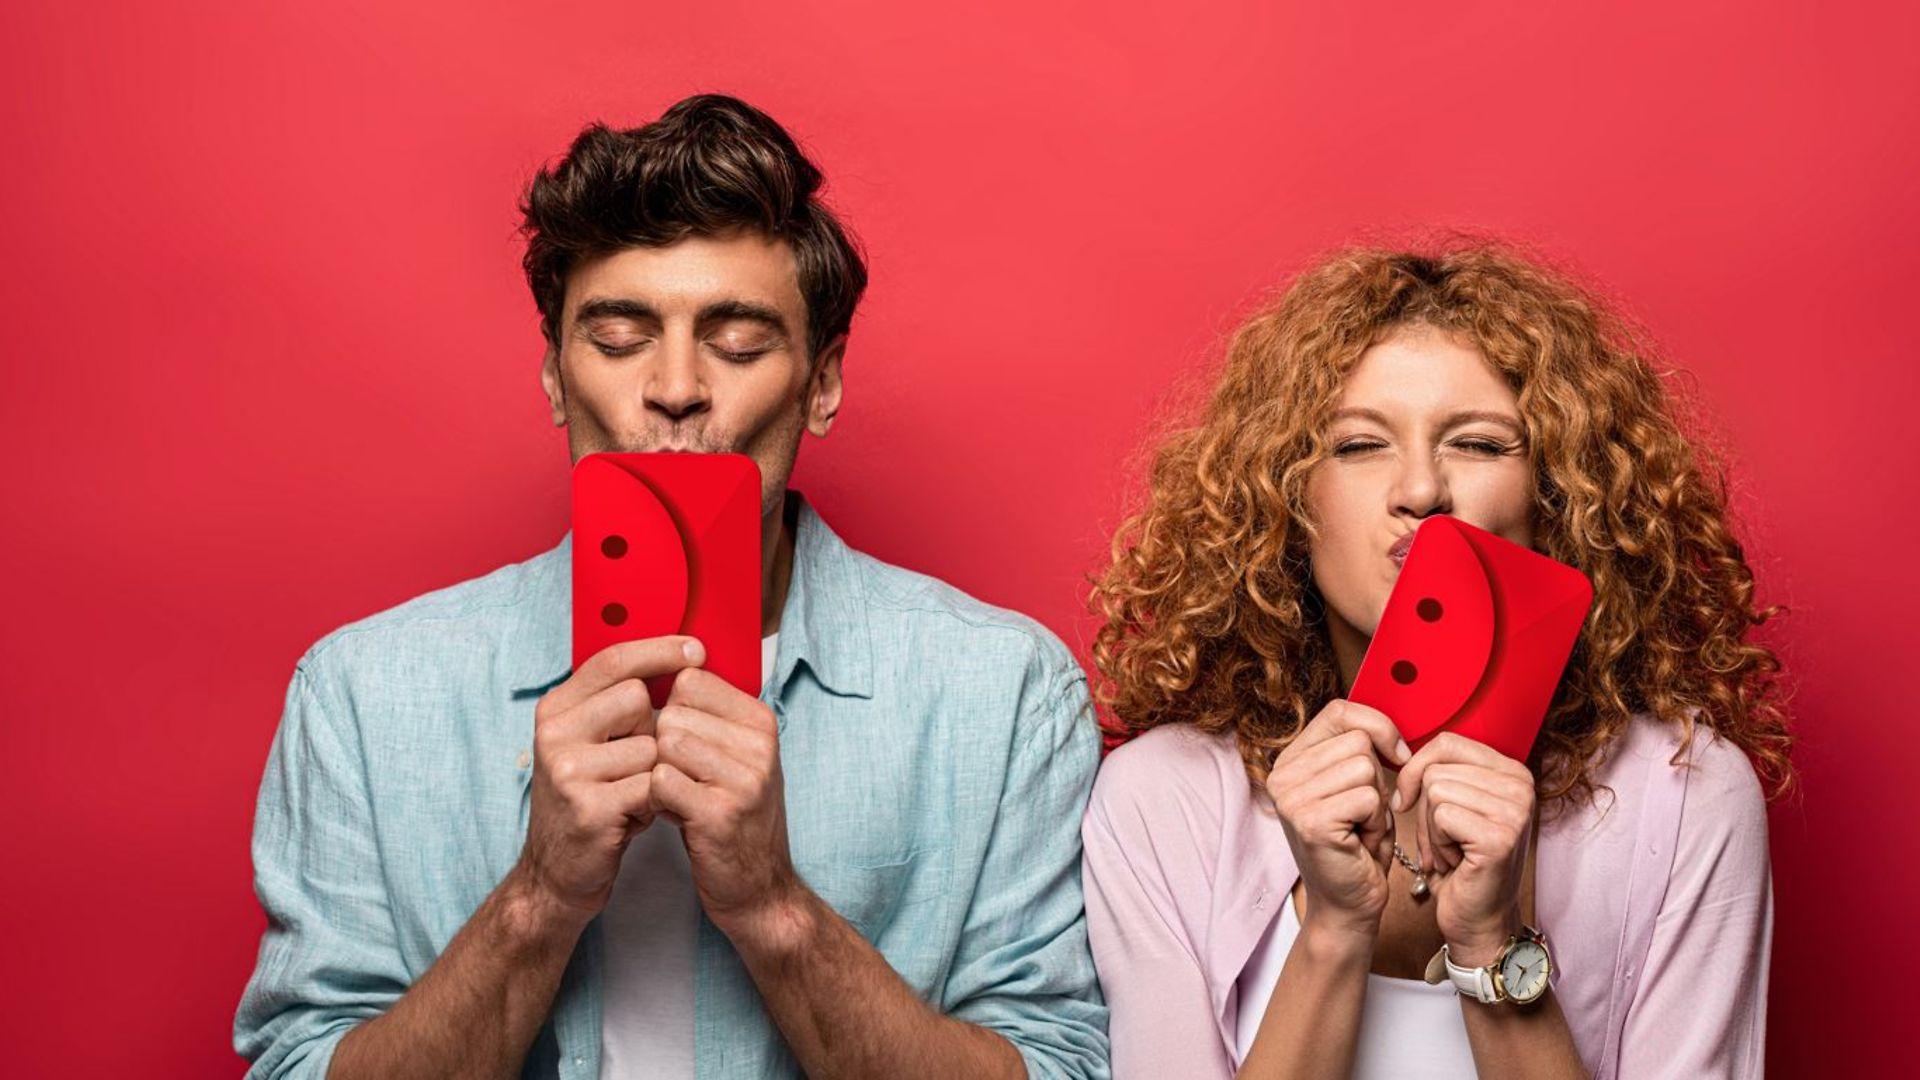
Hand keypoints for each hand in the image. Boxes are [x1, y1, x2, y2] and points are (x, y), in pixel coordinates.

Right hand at [513, 635, 703, 927]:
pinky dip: (653, 802)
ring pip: (652, 745)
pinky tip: (631, 817)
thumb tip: (677, 655)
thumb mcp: (591, 744)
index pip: (612, 661)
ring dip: (655, 773)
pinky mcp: (589, 807)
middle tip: (633, 764)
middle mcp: (555, 733)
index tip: (696, 648)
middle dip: (653, 729)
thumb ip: (616, 704)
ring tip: (630, 796)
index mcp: (555, 710)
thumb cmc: (591, 801)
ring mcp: (568, 770)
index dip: (657, 649)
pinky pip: (653, 784)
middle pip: (638, 698)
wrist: (557, 875)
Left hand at [648, 662, 802, 943]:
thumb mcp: (737, 757)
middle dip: (662, 746)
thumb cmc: (734, 815)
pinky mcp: (720, 813)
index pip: (690, 680)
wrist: (760, 888)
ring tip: (679, 797)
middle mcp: (760, 744)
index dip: (670, 711)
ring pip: (664, 745)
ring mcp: (744, 778)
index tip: (685, 744)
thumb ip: (709, 716)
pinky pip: (660, 782)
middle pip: (671, 713)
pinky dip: (655, 800)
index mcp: (761, 720)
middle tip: (681, 779)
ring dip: (658, 774)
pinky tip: (675, 816)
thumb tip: (663, 666)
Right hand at [1265, 699, 1411, 942]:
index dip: (1378, 726)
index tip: (1397, 755)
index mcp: (1291, 759)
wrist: (1349, 904)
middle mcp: (1281, 774)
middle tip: (1363, 812)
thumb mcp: (1356, 785)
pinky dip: (1376, 821)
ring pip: (1366, 768)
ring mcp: (1291, 798)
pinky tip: (1360, 840)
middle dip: (1378, 777)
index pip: (1339, 711)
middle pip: (1358, 740)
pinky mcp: (1310, 821)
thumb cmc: (1359, 845)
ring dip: (1378, 801)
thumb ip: (1360, 749)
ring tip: (1361, 826)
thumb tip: (1390, 727)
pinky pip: (1368, 797)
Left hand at [1390, 731, 1535, 962]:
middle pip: (1436, 768)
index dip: (1416, 769)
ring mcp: (1515, 809)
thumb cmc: (1460, 862)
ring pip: (1435, 790)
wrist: (1477, 918)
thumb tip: (1398, 744)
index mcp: (1512, 771)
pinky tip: (1454, 862)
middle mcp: (1521, 784)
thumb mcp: (1454, 805)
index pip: (1447, 742)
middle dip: (1423, 806)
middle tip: (1441, 839)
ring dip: (1429, 827)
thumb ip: (1443, 770)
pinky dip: (1436, 842)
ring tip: (1450, 851)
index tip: (1409, 799)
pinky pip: (1440, 815)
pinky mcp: (1500, 836)